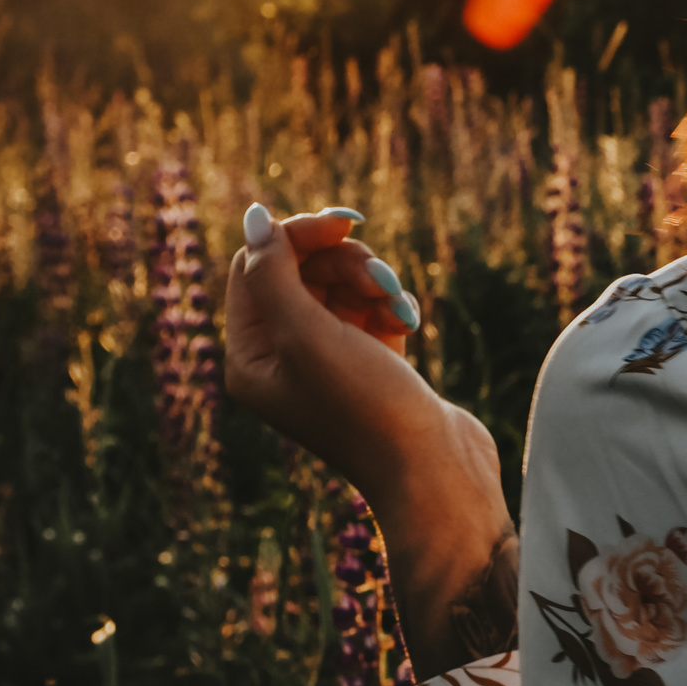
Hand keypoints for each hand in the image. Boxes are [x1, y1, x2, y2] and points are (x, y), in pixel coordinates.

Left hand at [223, 206, 445, 490]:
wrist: (435, 469)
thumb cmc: (366, 407)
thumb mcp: (307, 334)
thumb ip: (273, 272)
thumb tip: (254, 216)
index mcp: (251, 358)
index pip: (257, 268)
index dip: (297, 238)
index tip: (343, 225)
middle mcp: (284, 360)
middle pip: (303, 273)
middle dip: (344, 264)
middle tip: (380, 277)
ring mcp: (331, 363)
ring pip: (343, 288)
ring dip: (375, 283)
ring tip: (399, 305)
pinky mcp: (374, 366)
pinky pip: (373, 311)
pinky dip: (392, 307)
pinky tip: (409, 322)